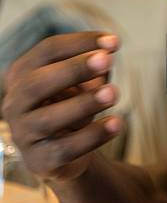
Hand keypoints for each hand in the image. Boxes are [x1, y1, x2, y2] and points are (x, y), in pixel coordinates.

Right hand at [2, 32, 121, 182]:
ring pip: (48, 119)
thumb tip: (107, 51)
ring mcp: (23, 134)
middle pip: (38, 82)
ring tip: (114, 93)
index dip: (80, 43)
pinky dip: (92, 136)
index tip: (114, 41)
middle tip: (106, 60)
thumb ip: (93, 66)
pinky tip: (115, 123)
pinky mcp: (38, 161)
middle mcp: (15, 102)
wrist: (66, 152)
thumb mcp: (82, 81)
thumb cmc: (72, 103)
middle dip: (74, 69)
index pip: (47, 50)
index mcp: (22, 73)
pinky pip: (65, 149)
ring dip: (84, 103)